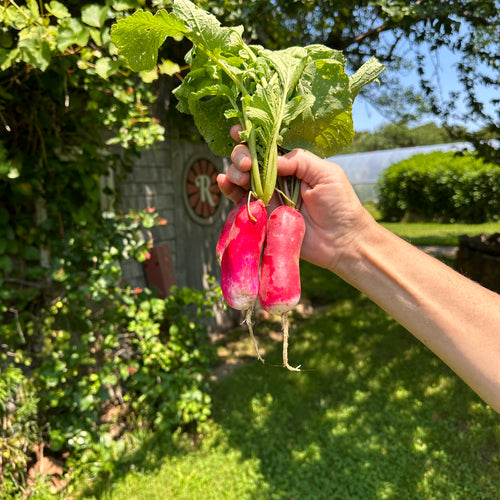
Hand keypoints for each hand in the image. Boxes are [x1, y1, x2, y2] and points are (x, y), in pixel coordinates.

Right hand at [217, 126, 373, 270]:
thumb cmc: (340, 204)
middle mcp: (278, 177)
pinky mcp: (262, 215)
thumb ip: (299, 160)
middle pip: (251, 159)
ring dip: (234, 171)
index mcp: (293, 163)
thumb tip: (271, 158)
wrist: (341, 241)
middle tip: (246, 164)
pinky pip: (240, 200)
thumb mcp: (326, 173)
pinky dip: (228, 189)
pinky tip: (223, 181)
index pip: (269, 145)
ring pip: (242, 177)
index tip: (239, 130)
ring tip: (240, 175)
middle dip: (241, 155)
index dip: (253, 136)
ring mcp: (268, 196)